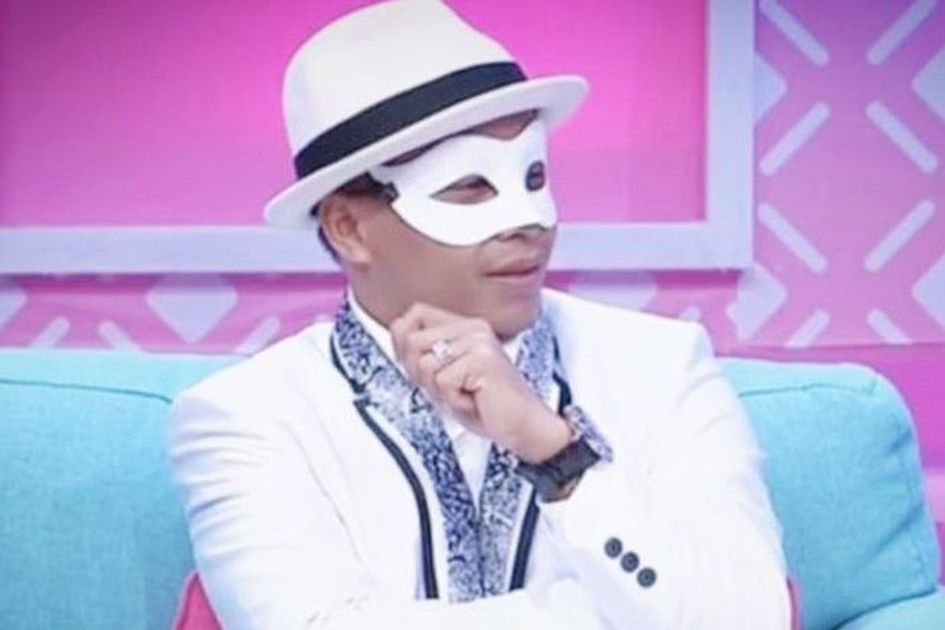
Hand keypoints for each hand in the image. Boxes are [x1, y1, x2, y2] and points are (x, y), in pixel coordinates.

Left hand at [389, 302, 570, 462]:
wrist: (525, 427)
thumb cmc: (486, 406)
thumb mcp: (444, 378)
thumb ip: (421, 355)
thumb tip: (397, 330)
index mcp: (464, 326)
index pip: (415, 314)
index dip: (406, 344)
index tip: (427, 370)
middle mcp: (473, 327)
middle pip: (412, 340)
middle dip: (422, 374)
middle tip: (453, 388)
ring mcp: (479, 341)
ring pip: (425, 363)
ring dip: (440, 390)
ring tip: (466, 394)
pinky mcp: (483, 359)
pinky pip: (442, 381)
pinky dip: (454, 400)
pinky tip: (475, 400)